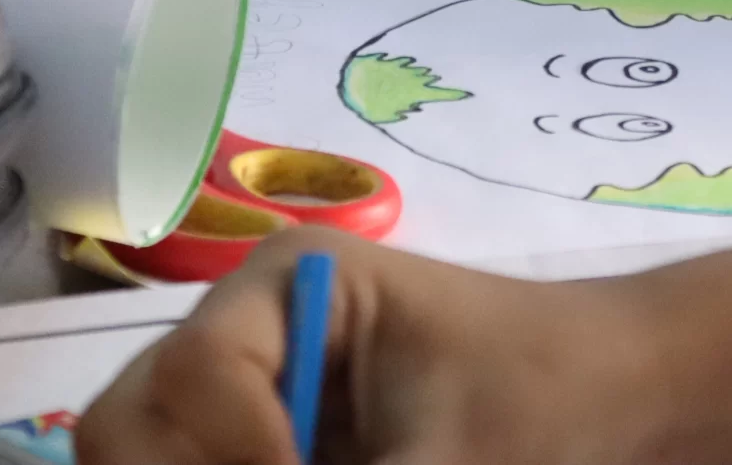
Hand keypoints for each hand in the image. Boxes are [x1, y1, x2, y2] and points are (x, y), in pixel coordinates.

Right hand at [78, 229, 656, 464]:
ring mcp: (234, 395)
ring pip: (131, 457)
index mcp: (288, 284)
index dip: (239, 451)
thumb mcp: (453, 464)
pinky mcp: (248, 446)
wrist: (608, 397)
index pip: (198, 373)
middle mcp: (238, 330)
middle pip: (122, 425)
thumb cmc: (545, 397)